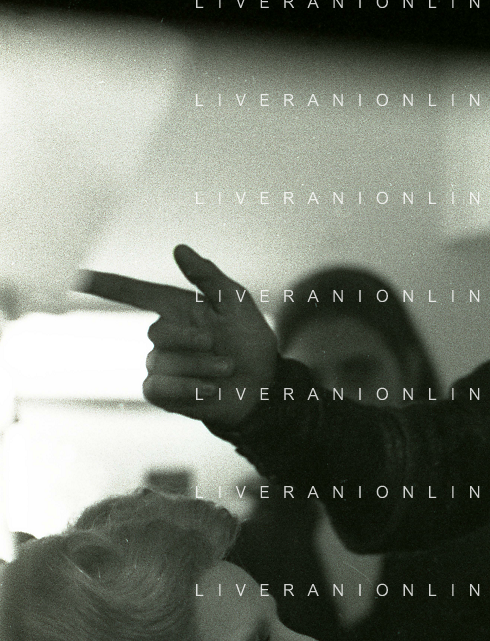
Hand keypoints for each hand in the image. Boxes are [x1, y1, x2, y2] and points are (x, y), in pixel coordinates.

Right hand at [80, 245, 277, 425]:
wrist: (262, 387)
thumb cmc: (251, 342)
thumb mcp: (236, 304)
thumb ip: (208, 277)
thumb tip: (179, 248)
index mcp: (178, 308)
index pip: (134, 292)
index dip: (104, 284)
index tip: (75, 275)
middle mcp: (165, 335)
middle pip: (157, 332)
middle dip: (193, 341)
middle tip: (222, 348)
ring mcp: (161, 364)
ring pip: (161, 362)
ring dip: (200, 367)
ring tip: (226, 371)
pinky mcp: (162, 392)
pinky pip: (158, 387)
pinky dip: (188, 388)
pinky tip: (211, 390)